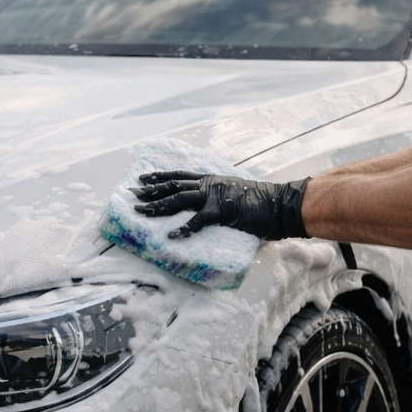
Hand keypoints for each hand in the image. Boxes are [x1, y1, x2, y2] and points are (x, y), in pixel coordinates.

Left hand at [132, 171, 309, 240]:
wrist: (279, 203)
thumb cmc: (261, 203)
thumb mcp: (234, 194)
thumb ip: (219, 198)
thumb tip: (209, 207)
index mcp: (211, 179)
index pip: (179, 176)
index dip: (159, 177)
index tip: (143, 178)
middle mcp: (208, 184)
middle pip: (173, 186)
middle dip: (150, 191)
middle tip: (132, 195)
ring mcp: (214, 196)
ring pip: (178, 199)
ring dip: (158, 206)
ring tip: (140, 211)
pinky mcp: (221, 211)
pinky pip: (197, 221)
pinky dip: (183, 229)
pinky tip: (170, 235)